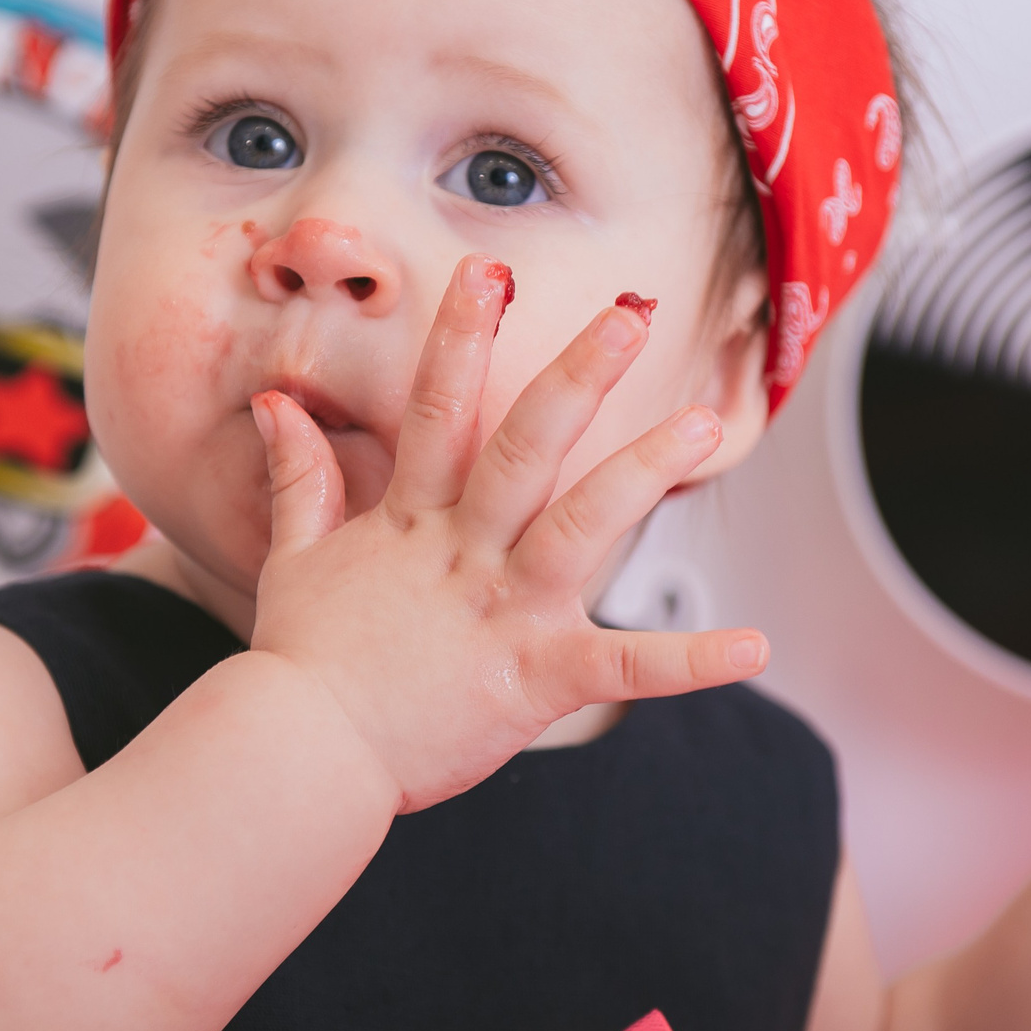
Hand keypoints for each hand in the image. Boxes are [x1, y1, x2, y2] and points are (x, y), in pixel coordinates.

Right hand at [246, 254, 767, 811]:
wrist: (301, 758)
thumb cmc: (301, 664)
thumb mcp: (293, 559)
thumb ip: (299, 478)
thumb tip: (275, 404)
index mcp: (410, 523)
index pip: (437, 410)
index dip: (460, 336)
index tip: (489, 273)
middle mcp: (463, 554)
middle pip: (524, 448)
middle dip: (576, 376)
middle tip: (629, 315)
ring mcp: (502, 613)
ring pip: (581, 527)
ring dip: (642, 472)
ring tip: (703, 425)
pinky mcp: (534, 680)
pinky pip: (625, 669)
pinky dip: (691, 662)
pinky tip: (754, 646)